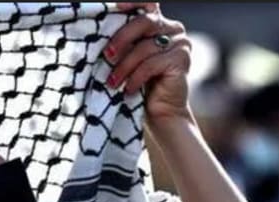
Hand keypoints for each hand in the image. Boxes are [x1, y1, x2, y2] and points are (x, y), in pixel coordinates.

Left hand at [105, 3, 192, 122]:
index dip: (132, 2)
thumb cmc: (139, 85)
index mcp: (159, 24)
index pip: (147, 4)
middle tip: (107, 56)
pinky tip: (128, 89)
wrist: (160, 113)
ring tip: (113, 83)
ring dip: (124, 66)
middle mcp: (173, 28)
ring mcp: (181, 43)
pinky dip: (136, 77)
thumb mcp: (128, 60)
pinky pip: (152, 64)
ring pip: (145, 47)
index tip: (114, 6)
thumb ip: (123, 44)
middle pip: (144, 22)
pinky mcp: (182, 59)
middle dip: (121, 39)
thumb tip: (97, 33)